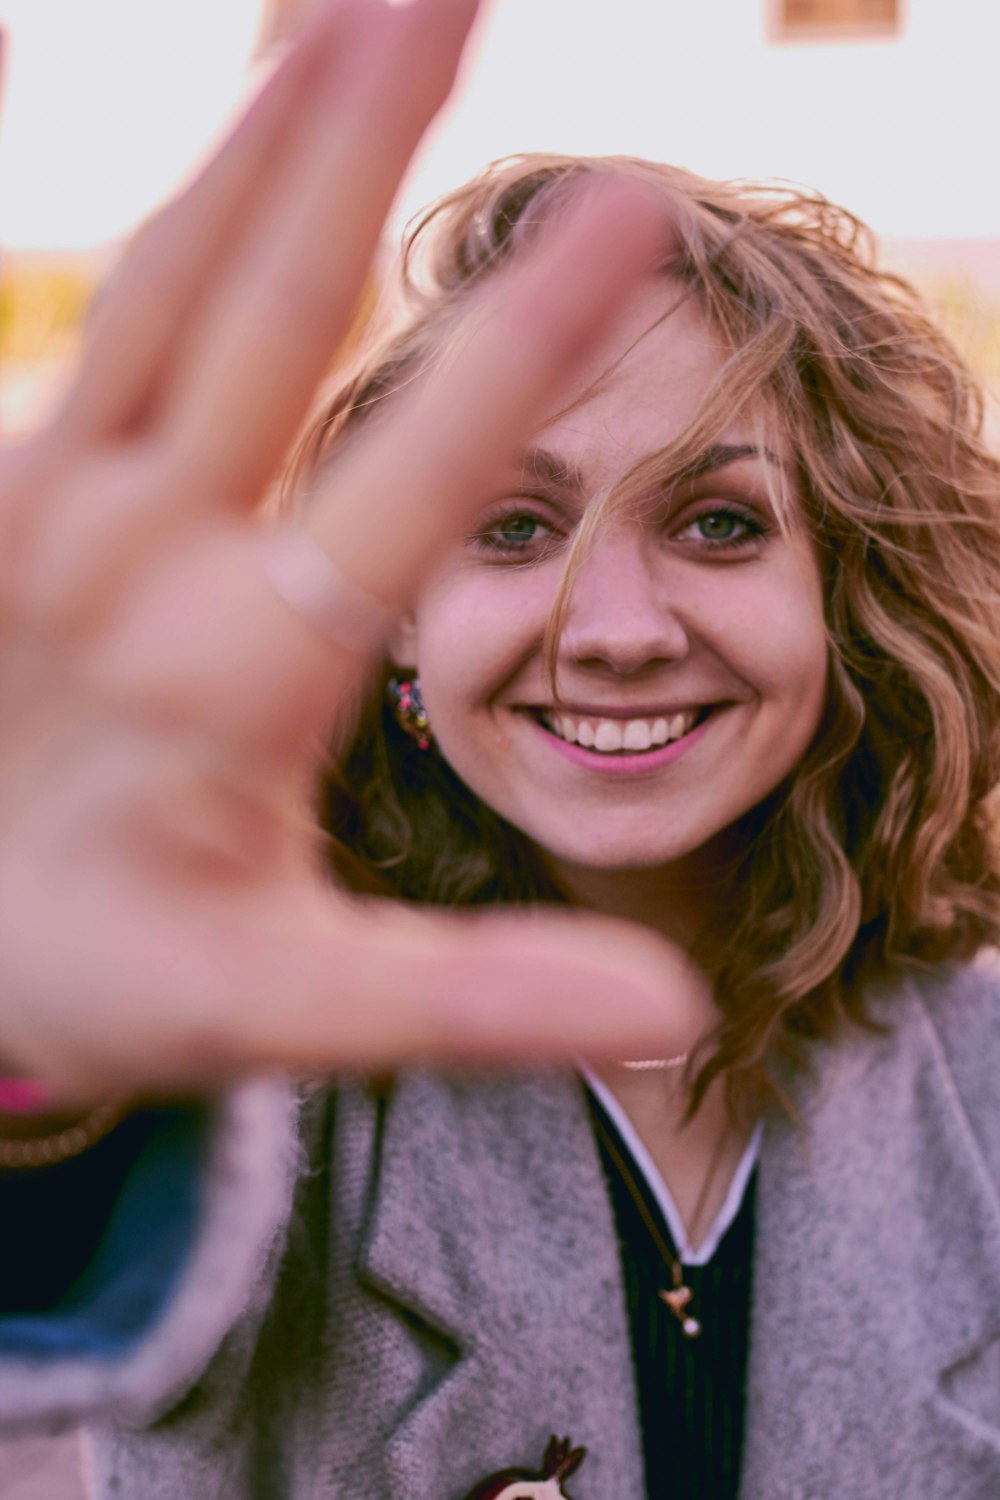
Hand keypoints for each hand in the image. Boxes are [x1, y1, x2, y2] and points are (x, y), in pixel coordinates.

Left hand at [0, 0, 706, 1100]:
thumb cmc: (116, 974)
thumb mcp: (288, 1007)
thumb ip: (472, 997)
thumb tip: (669, 1013)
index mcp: (236, 679)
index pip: (412, 487)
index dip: (525, 354)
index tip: (631, 212)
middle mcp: (127, 559)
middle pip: (261, 313)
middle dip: (362, 139)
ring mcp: (39, 505)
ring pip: (167, 284)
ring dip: (262, 135)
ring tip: (347, 1)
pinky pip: (93, 319)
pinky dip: (173, 210)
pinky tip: (229, 140)